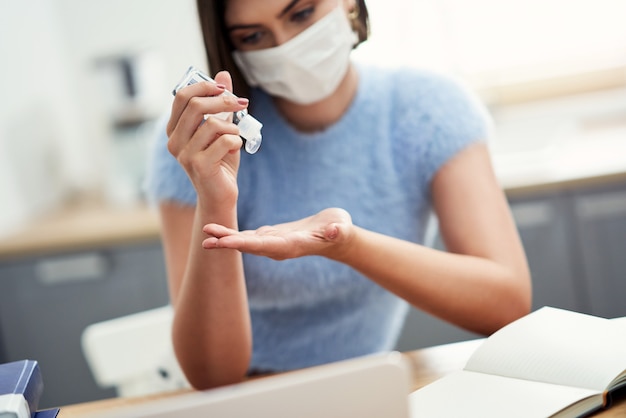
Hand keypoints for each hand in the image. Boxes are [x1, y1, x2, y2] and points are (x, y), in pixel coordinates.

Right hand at [166, 71, 248, 207]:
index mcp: (174, 130)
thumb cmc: (220, 161)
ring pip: (214, 124)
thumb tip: (223, 74)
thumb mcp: (220, 129)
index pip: (181, 96)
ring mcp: (185, 155)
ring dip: (233, 128)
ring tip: (235, 138)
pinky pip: (226, 141)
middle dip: (223, 101)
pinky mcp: (200, 166)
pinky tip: (235, 151)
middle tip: (241, 104)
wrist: (220, 195)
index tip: (225, 88)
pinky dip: (237, 142)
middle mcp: (174, 141)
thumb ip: (219, 104)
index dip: (204, 86)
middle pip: (196, 105)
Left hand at [202, 208, 354, 259]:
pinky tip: (220, 231)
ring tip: (207, 231)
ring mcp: (274, 243)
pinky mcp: (272, 236)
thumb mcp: (341, 228)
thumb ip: (338, 231)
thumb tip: (336, 231)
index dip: (242, 244)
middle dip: (227, 242)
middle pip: (248, 246)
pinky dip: (234, 234)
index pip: (262, 245)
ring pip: (245, 242)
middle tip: (206, 237)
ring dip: (226, 238)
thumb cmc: (340, 231)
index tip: (224, 242)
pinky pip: (249, 237)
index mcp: (290, 246)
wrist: (338, 237)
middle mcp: (278, 247)